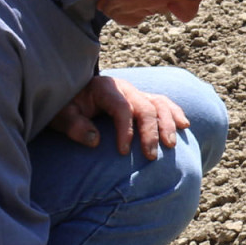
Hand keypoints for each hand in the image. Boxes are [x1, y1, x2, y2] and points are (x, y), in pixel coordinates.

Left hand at [49, 74, 189, 159]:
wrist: (70, 96)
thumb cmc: (66, 108)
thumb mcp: (61, 116)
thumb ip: (74, 126)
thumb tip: (95, 140)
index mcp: (105, 88)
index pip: (121, 108)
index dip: (124, 130)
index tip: (122, 152)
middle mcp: (125, 88)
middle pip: (145, 107)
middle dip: (150, 132)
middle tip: (151, 156)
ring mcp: (135, 93)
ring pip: (159, 104)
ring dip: (167, 124)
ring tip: (170, 145)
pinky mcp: (142, 100)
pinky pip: (163, 103)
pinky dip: (174, 113)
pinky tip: (184, 126)